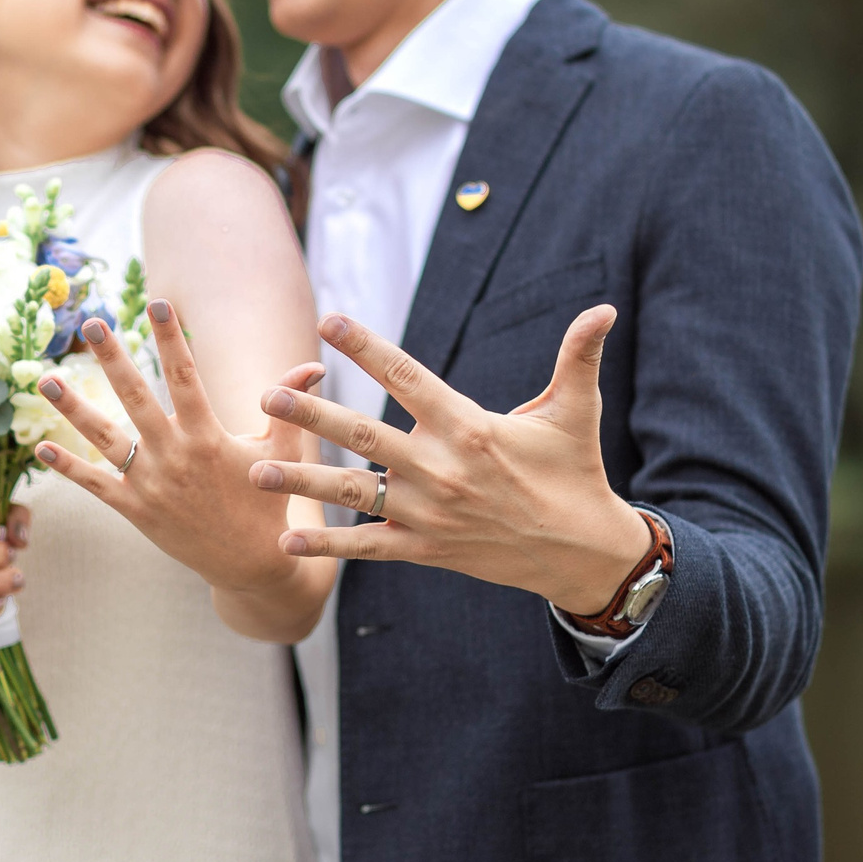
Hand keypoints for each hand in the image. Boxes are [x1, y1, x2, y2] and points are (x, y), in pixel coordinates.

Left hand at [33, 302, 323, 594]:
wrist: (251, 564)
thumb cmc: (269, 500)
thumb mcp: (284, 450)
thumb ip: (290, 404)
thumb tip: (313, 366)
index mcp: (209, 437)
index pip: (185, 377)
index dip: (170, 339)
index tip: (156, 304)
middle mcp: (175, 456)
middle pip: (137, 398)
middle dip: (113, 358)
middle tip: (90, 323)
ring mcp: (151, 484)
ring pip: (106, 438)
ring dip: (74, 409)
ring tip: (46, 379)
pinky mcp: (136, 510)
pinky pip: (95, 484)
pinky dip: (68, 467)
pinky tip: (40, 447)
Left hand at [247, 307, 653, 613]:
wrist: (580, 552)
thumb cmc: (574, 474)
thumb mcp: (576, 412)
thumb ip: (578, 358)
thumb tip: (605, 309)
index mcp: (468, 428)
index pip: (408, 378)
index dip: (368, 348)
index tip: (331, 321)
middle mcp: (440, 470)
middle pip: (365, 436)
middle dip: (313, 415)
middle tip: (265, 396)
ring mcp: (428, 514)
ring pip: (354, 493)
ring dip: (304, 482)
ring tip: (257, 469)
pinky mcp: (425, 550)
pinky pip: (368, 548)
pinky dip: (328, 546)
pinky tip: (287, 540)